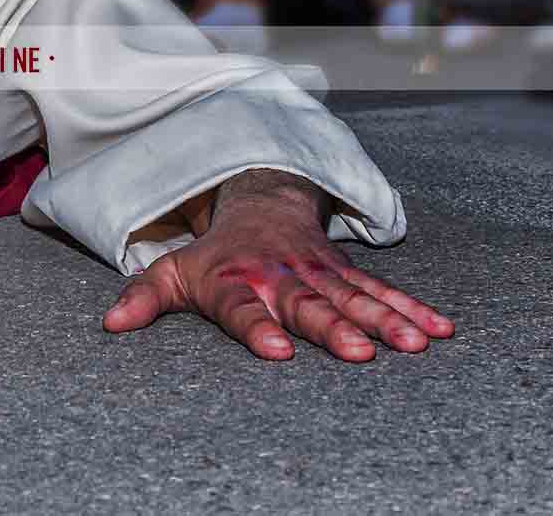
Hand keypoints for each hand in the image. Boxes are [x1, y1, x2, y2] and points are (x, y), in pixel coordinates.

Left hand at [104, 170, 454, 361]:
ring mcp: (318, 272)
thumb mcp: (173, 271)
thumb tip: (109, 324)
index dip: (258, 328)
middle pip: (309, 304)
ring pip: (354, 296)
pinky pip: (382, 289)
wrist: (256, 200)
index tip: (277, 352)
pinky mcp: (345, 272)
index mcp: (236, 281)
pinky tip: (442, 329)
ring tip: (416, 343)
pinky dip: (413, 307)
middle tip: (358, 352)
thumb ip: (144, 298)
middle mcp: (281, 276)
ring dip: (386, 318)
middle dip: (333, 327)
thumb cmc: (213, 254)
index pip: (244, 308)